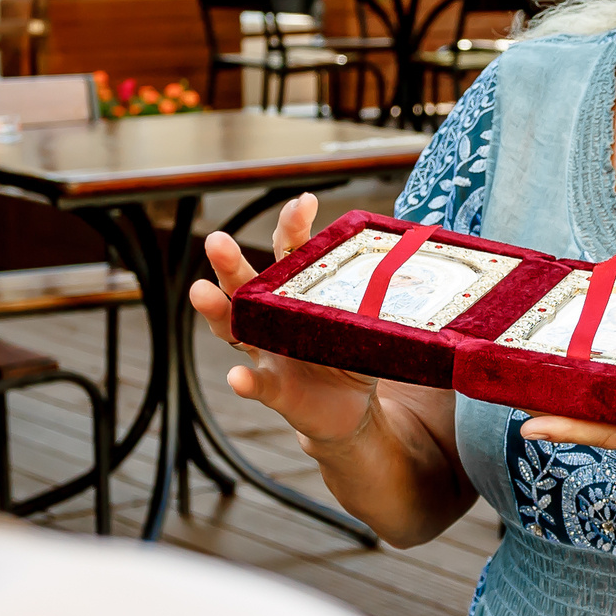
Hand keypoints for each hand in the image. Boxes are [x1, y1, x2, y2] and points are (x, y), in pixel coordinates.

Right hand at [189, 194, 379, 445]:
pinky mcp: (275, 390)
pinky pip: (258, 385)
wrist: (349, 411)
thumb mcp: (366, 323)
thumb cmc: (350, 356)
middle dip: (229, 262)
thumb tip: (415, 260)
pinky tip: (237, 377)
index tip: (303, 203)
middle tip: (216, 240)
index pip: (288, 255)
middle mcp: (270, 318)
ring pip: (233, 329)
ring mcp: (267, 353)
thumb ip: (377, 297)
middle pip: (244, 284)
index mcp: (294, 295)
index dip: (292, 228)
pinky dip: (246, 382)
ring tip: (200, 291)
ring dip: (216, 309)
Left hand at [515, 300, 615, 494]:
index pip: (615, 428)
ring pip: (606, 418)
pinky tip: (582, 378)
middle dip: (551, 414)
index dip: (571, 428)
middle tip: (504, 396)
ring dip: (569, 405)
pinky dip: (598, 399)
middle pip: (596, 425)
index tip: (528, 425)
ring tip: (527, 385)